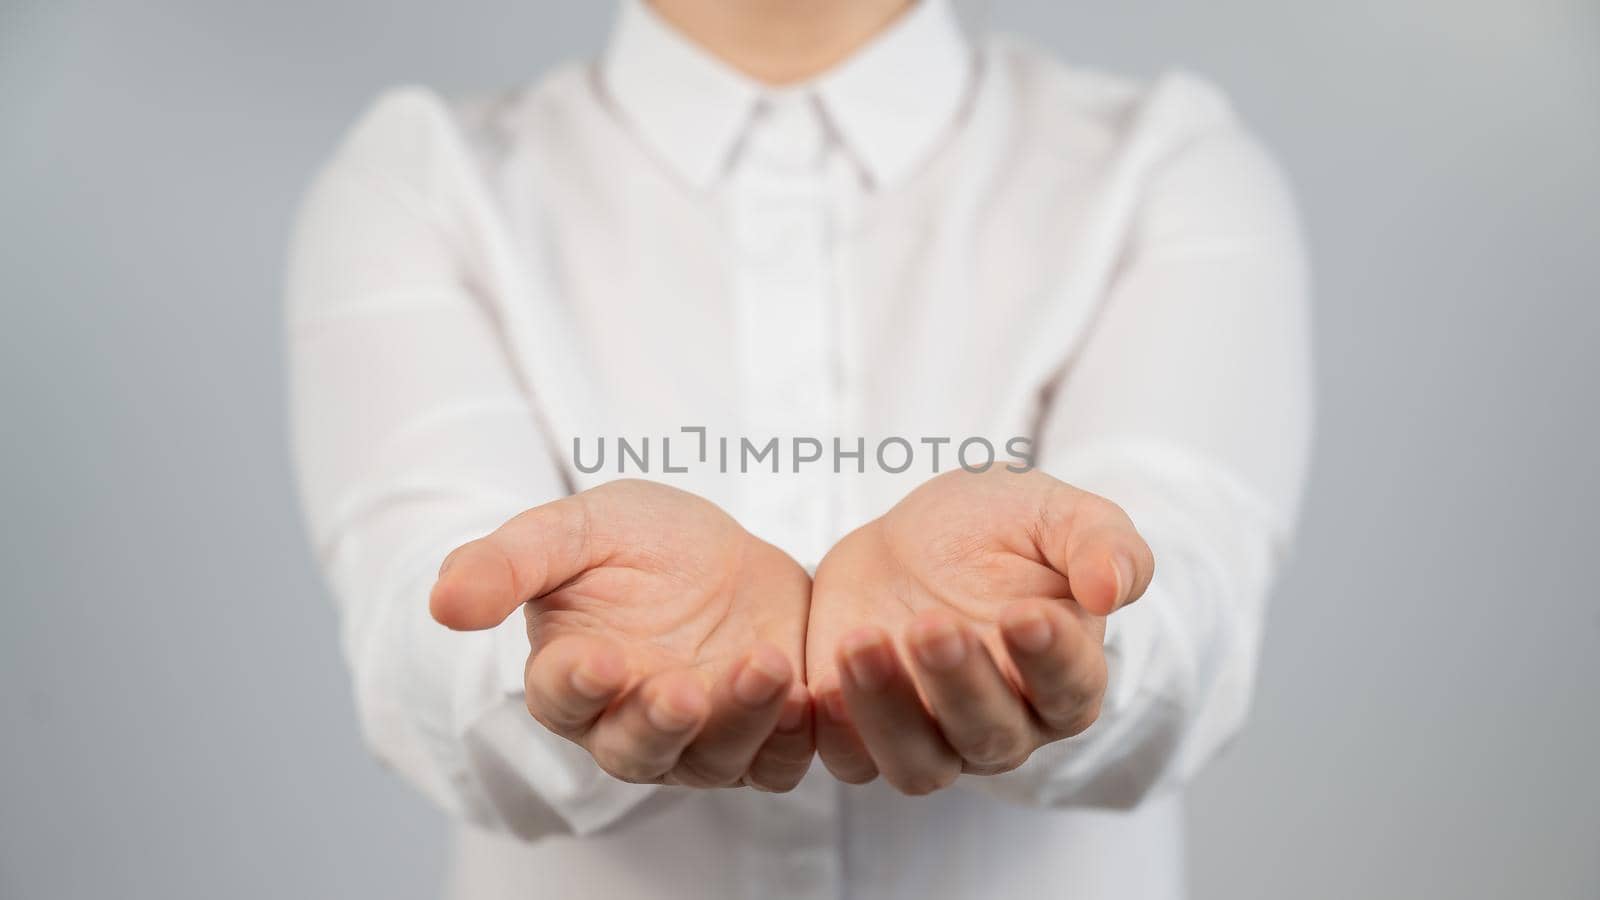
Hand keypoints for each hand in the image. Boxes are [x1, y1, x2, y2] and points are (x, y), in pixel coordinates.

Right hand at [429, 480, 813, 791]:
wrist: (728, 550)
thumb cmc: (637, 541)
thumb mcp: (577, 528)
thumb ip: (510, 561)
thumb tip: (440, 603)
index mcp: (572, 675)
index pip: (561, 696)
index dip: (578, 683)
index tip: (599, 658)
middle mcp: (630, 721)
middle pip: (636, 750)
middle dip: (659, 723)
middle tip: (682, 689)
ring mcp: (701, 738)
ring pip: (714, 758)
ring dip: (739, 720)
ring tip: (763, 665)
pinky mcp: (765, 734)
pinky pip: (778, 759)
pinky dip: (792, 738)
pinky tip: (806, 696)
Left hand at [805, 468, 1153, 794]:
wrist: (911, 539)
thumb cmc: (997, 529)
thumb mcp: (1052, 513)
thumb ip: (1099, 543)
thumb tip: (1113, 588)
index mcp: (1064, 677)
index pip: (1070, 688)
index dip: (1050, 658)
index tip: (1024, 612)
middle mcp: (1005, 725)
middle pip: (990, 735)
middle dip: (961, 684)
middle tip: (932, 625)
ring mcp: (933, 738)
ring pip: (918, 764)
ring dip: (888, 713)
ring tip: (861, 641)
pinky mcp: (864, 733)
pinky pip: (849, 757)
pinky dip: (832, 730)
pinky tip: (814, 682)